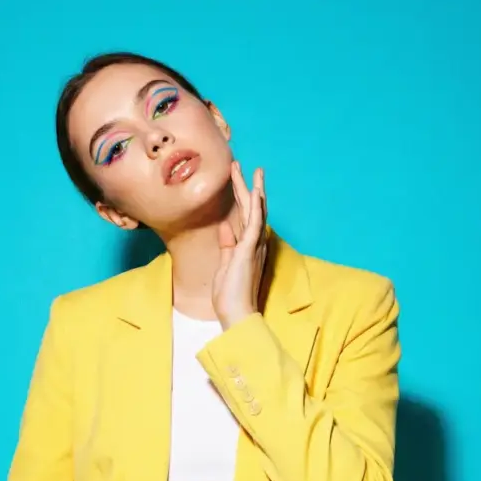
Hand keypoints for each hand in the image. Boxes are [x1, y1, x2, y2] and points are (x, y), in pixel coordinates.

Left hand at [212, 161, 267, 329]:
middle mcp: (254, 244)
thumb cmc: (230, 295)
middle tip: (241, 165)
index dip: (241, 196)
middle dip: (246, 186)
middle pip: (251, 209)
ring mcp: (253, 247)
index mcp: (247, 247)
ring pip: (255, 212)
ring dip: (253, 190)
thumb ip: (227, 246)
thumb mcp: (225, 265)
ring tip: (253, 171)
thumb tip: (225, 227)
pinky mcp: (248, 252)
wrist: (236, 314)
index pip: (245, 217)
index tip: (236, 179)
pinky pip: (254, 226)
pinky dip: (256, 208)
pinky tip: (256, 193)